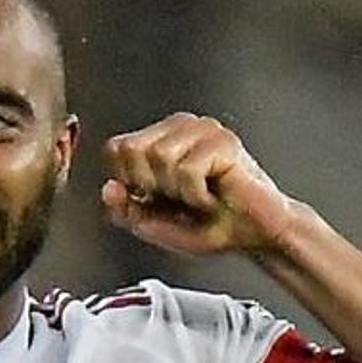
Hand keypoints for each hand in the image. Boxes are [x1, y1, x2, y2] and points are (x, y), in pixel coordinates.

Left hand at [101, 114, 305, 257]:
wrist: (253, 235)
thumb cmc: (208, 225)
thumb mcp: (152, 224)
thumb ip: (123, 210)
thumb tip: (108, 189)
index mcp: (159, 138)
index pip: (116, 147)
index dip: (127, 181)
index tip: (154, 198)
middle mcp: (180, 127)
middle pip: (131, 149)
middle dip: (149, 185)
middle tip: (178, 197)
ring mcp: (203, 130)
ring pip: (159, 157)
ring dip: (176, 191)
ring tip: (197, 196)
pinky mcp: (224, 141)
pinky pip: (187, 170)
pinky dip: (196, 195)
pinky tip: (212, 197)